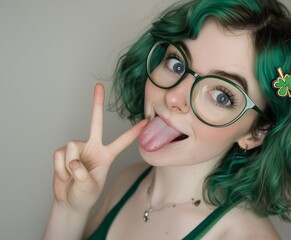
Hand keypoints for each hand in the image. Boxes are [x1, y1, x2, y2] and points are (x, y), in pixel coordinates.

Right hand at [52, 83, 146, 210]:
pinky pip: (59, 155)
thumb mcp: (89, 188)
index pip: (122, 141)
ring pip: (71, 147)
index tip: (146, 120)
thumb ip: (83, 175)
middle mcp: (93, 147)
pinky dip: (60, 169)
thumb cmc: (85, 194)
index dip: (133, 132)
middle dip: (96, 103)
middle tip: (98, 85)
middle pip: (95, 122)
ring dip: (69, 166)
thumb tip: (74, 161)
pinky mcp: (62, 152)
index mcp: (106, 155)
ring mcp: (78, 148)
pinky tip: (64, 175)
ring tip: (72, 177)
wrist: (69, 201)